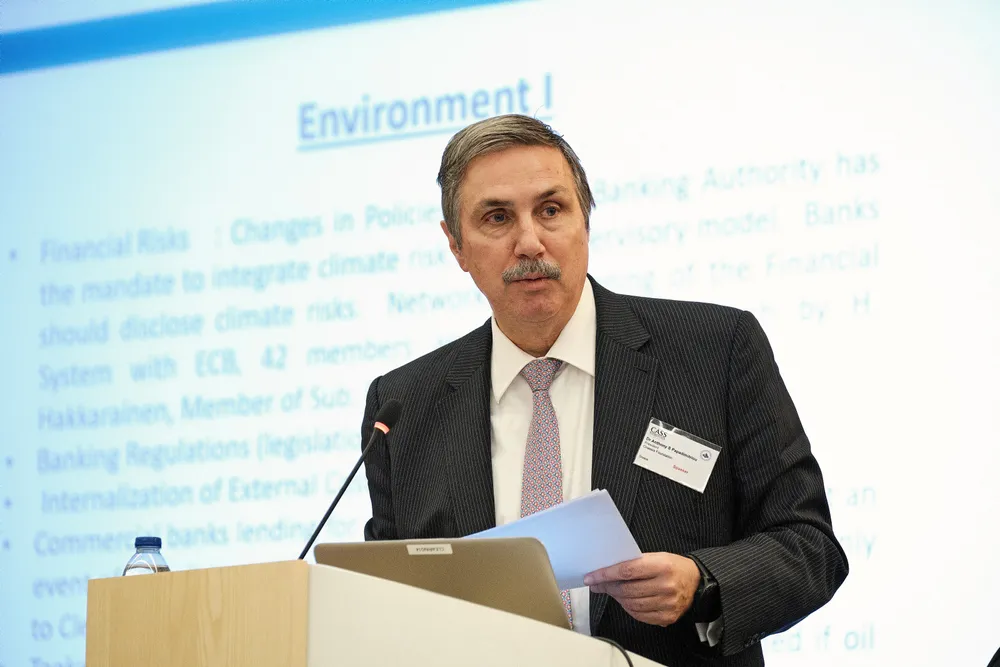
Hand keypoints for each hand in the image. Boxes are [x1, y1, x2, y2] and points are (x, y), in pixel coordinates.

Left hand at [583, 553, 700, 626]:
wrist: (696, 582)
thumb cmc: (672, 566)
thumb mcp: (656, 556)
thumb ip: (634, 563)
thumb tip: (607, 571)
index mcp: (662, 566)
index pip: (626, 571)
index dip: (605, 574)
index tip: (591, 577)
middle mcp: (666, 586)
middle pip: (627, 590)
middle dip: (608, 587)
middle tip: (598, 584)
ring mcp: (667, 604)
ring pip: (631, 604)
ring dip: (617, 598)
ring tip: (612, 591)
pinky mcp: (667, 617)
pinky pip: (640, 615)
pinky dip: (628, 608)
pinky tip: (625, 601)